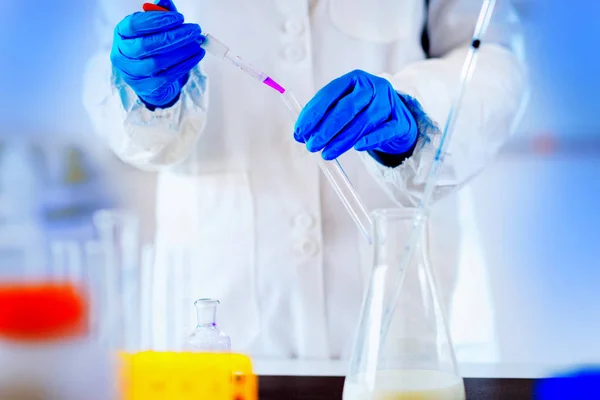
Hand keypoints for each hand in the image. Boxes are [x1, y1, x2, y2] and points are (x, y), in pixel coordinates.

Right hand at [110, 0, 204, 107]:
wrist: (149, 78)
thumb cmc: (151, 48)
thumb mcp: (153, 29)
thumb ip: (160, 15)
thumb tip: (165, 2)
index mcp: (122, 34)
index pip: (135, 25)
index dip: (157, 20)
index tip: (179, 18)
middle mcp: (122, 54)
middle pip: (147, 45)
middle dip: (174, 36)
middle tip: (194, 30)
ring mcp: (133, 73)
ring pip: (158, 62)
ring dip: (182, 51)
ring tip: (198, 43)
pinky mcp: (146, 87)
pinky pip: (168, 76)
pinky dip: (185, 64)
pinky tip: (196, 55)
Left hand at [294, 70, 417, 161]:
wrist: (397, 119)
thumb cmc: (364, 113)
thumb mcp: (344, 107)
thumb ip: (324, 117)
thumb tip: (300, 135)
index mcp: (354, 79)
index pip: (330, 94)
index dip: (313, 114)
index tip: (300, 132)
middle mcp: (373, 87)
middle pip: (347, 108)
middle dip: (326, 129)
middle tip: (312, 145)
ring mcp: (389, 103)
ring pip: (364, 122)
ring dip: (342, 140)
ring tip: (327, 153)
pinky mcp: (401, 121)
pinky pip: (385, 131)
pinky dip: (370, 139)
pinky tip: (357, 148)